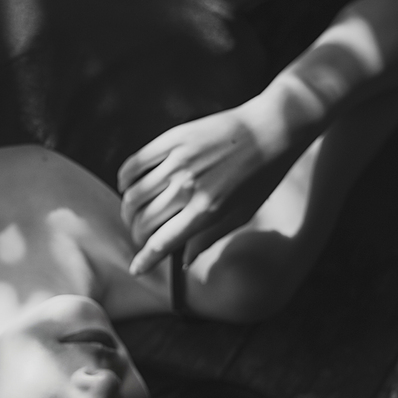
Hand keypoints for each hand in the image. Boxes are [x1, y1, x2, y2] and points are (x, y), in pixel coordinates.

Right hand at [118, 100, 295, 273]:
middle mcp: (187, 188)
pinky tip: (128, 186)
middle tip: (141, 237)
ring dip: (128, 211)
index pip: (162, 242)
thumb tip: (183, 261)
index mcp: (206, 211)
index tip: (136, 268)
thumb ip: (209, 238)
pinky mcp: (172, 140)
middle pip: (143, 221)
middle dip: (137, 236)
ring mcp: (177, 162)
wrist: (272, 129)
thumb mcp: (242, 214)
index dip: (145, 259)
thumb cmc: (262, 176)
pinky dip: (125, 180)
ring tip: (133, 214)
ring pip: (133, 196)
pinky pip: (134, 164)